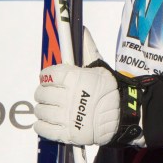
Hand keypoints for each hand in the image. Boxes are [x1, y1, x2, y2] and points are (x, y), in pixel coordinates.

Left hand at [34, 28, 145, 146]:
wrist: (121, 114)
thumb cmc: (109, 89)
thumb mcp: (98, 66)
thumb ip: (87, 49)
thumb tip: (82, 30)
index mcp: (73, 77)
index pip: (48, 74)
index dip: (46, 76)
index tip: (49, 79)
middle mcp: (67, 96)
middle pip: (41, 93)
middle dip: (43, 93)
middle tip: (50, 94)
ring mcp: (66, 116)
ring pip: (40, 111)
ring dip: (43, 109)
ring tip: (51, 108)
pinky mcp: (66, 133)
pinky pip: (43, 129)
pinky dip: (41, 125)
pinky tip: (47, 121)